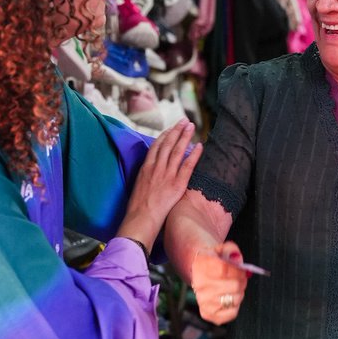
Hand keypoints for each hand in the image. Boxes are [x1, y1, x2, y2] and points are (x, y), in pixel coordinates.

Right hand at [119, 120, 201, 245]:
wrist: (140, 218)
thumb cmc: (137, 207)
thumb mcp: (138, 185)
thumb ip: (146, 175)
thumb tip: (151, 171)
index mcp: (145, 168)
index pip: (156, 146)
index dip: (165, 135)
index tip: (172, 128)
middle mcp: (156, 168)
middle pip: (168, 144)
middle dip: (176, 130)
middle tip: (185, 120)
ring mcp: (167, 175)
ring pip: (177, 151)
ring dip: (185, 137)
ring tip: (191, 126)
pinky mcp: (177, 184)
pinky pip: (187, 166)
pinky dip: (194, 154)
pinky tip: (200, 146)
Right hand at [191, 240, 247, 324]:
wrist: (200, 271)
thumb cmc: (214, 260)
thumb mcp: (221, 249)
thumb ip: (231, 250)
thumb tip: (237, 259)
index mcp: (201, 266)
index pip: (225, 270)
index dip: (238, 269)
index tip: (239, 268)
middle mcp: (200, 286)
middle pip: (234, 286)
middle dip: (242, 280)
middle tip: (240, 277)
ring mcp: (203, 301)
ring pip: (235, 299)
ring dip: (240, 292)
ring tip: (234, 286)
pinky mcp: (208, 314)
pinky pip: (232, 312)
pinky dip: (235, 305)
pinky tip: (229, 297)